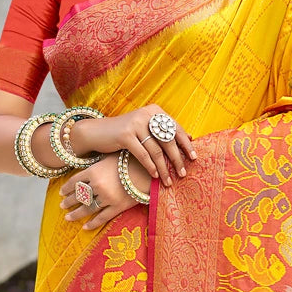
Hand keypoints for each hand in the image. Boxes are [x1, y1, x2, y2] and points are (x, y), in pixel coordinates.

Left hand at [59, 154, 151, 231]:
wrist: (149, 169)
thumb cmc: (130, 159)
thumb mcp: (109, 157)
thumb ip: (97, 163)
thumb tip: (86, 168)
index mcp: (94, 171)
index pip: (75, 181)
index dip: (66, 188)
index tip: (61, 192)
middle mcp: (98, 185)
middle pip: (79, 195)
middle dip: (68, 201)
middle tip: (62, 205)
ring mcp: (107, 198)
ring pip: (87, 208)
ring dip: (76, 214)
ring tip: (68, 217)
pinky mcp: (118, 207)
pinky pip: (102, 218)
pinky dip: (92, 224)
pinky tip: (85, 227)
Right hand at [70, 104, 195, 187]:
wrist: (97, 132)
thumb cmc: (125, 133)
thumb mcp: (145, 128)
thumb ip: (164, 131)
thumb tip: (190, 137)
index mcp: (155, 111)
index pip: (175, 128)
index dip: (186, 144)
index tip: (194, 158)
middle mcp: (146, 115)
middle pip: (168, 140)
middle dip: (177, 159)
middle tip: (183, 173)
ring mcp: (135, 124)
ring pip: (156, 150)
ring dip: (163, 168)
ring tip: (168, 181)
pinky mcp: (125, 135)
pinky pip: (143, 154)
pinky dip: (150, 167)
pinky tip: (154, 176)